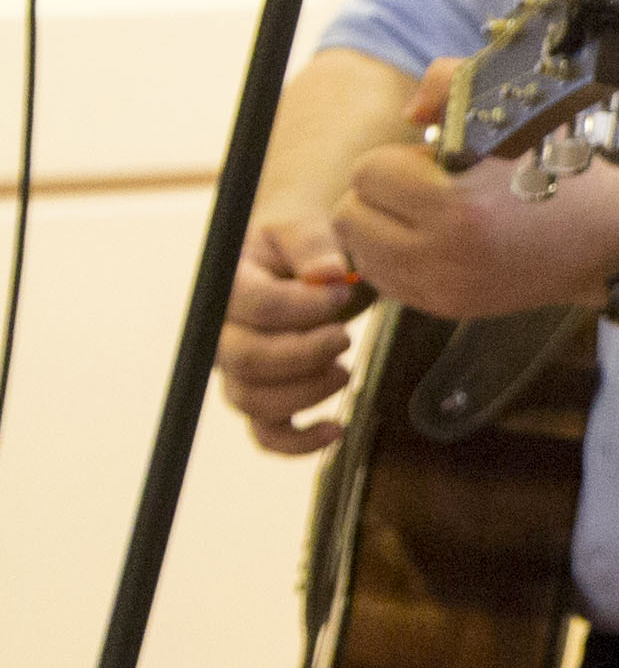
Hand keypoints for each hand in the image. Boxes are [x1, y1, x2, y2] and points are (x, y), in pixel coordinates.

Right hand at [217, 203, 374, 455]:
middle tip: (345, 336)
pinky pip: (267, 434)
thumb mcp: (309, 226)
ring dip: (305, 393)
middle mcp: (224, 332)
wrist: (304, 257)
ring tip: (344, 370)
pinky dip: (297, 442)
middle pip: (247, 360)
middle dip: (303, 354)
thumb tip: (328, 273)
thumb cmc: (305, 243)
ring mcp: (240, 369)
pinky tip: (336, 428)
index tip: (341, 290)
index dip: (301, 305)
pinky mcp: (264, 395)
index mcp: (231, 284)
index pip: (254, 305)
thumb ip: (313, 243)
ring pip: (253, 400)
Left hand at [333, 131, 618, 324]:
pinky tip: (432, 244)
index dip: (397, 160)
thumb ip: (449, 84)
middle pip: (352, 216)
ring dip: (383, 229)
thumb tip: (408, 112)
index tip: (432, 163)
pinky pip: (386, 282)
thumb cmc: (564, 172)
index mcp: (457, 201)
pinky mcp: (449, 306)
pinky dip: (398, 260)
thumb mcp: (517, 111)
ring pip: (362, 253)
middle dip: (380, 196)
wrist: (611, 238)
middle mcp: (445, 251)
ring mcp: (444, 285)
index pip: (368, 173)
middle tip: (422, 190)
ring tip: (426, 218)